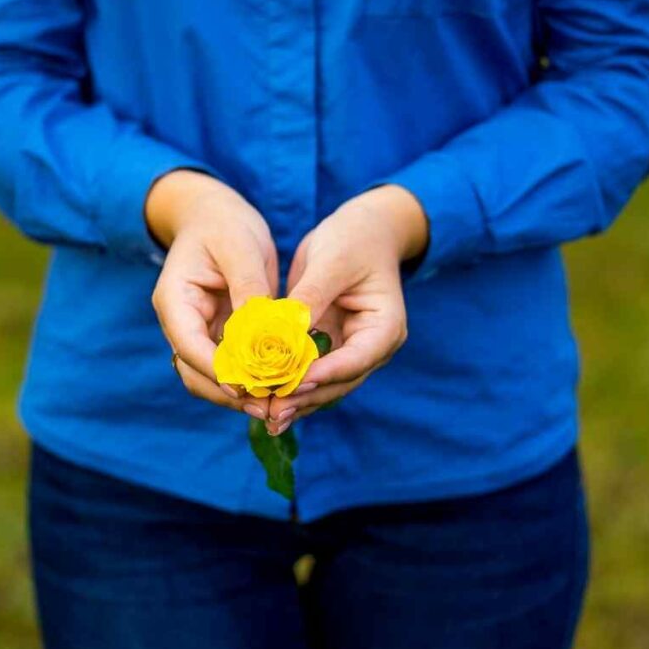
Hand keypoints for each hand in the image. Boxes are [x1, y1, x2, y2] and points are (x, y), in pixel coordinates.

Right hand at [148, 169, 276, 419]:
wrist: (216, 215)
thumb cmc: (224, 224)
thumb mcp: (239, 247)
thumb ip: (249, 288)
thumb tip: (263, 331)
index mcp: (175, 300)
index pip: (188, 345)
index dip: (216, 370)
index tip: (246, 386)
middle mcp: (182, 322)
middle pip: (197, 372)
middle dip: (229, 392)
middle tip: (267, 406)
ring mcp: (200, 332)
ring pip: (213, 376)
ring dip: (241, 393)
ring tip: (275, 405)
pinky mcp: (221, 336)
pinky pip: (233, 366)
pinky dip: (253, 379)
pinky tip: (279, 387)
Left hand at [265, 184, 427, 433]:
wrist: (361, 232)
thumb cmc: (354, 240)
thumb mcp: (332, 261)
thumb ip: (311, 296)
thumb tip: (283, 331)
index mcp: (385, 328)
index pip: (356, 359)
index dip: (325, 374)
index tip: (294, 383)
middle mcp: (370, 347)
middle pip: (338, 382)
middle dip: (305, 397)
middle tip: (272, 413)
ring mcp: (349, 351)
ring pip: (322, 385)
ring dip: (294, 401)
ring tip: (266, 417)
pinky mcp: (327, 348)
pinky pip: (307, 372)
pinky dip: (287, 385)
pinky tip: (263, 400)